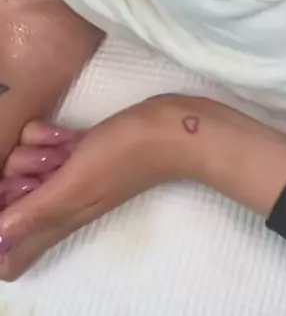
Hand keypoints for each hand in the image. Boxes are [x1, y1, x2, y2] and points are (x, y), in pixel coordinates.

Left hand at [0, 95, 285, 280]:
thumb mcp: (74, 186)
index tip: (17, 202)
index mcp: (55, 224)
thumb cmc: (125, 156)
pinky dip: (48, 136)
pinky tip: (67, 134)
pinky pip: (40, 144)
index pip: (10, 255)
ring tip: (65, 148)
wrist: (169, 128)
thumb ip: (33, 215)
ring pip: (22, 167)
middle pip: (9, 200)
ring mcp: (68, 177)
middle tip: (48, 169)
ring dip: (35, 151)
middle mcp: (58, 204)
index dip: (3, 228)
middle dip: (18, 177)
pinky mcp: (77, 152)